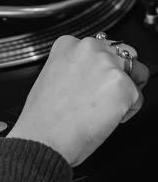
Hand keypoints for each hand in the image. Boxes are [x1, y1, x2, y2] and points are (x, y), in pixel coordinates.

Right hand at [7, 35, 148, 166]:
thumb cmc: (43, 116)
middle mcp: (89, 48)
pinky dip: (128, 110)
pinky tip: (107, 117)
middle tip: (106, 93)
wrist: (44, 137)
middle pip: (122, 53)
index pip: (99, 46)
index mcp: (68, 44)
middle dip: (119, 72)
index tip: (96, 79)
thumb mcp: (51, 76)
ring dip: (127, 89)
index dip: (99, 67)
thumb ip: (72, 67)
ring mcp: (108, 65)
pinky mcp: (123, 85)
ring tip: (106, 107)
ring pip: (135, 73)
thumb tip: (88, 74)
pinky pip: (138, 98)